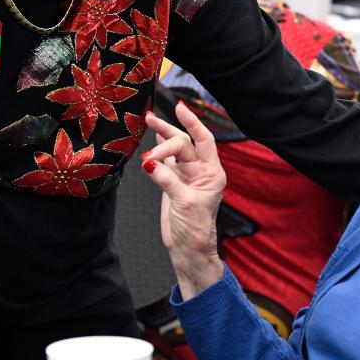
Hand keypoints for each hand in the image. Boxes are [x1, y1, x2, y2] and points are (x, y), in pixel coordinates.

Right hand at [143, 102, 225, 298]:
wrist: (188, 250)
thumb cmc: (195, 230)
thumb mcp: (184, 204)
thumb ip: (167, 181)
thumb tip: (149, 163)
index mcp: (212, 173)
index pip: (203, 140)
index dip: (193, 122)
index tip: (180, 108)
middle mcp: (200, 171)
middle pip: (184, 142)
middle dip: (167, 132)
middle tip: (149, 122)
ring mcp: (185, 175)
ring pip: (173, 149)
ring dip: (160, 136)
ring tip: (147, 121)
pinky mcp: (172, 182)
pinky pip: (164, 161)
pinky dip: (155, 151)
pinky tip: (149, 142)